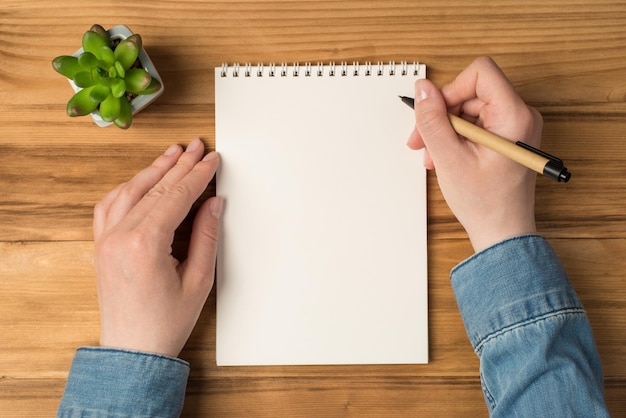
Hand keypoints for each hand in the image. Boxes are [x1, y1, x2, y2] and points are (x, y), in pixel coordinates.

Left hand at [93, 138, 221, 357]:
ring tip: (172, 153)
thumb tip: (213, 204)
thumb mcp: (198, 281)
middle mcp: (120, 236)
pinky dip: (128, 187)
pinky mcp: (102, 246)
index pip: (177, 196)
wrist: (133, 351)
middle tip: (196, 146)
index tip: (212, 159)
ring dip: (153, 170)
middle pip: (155, 188)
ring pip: (130, 191)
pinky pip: (110, 206)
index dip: (198, 174)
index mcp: (145, 244)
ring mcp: (106, 240)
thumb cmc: (164, 323)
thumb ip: (207, 237)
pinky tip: (141, 180)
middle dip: (179, 165)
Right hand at [407, 57, 541, 251]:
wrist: (501, 233)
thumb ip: (433, 120)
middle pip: (471, 92)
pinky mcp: (506, 137)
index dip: (451, 90)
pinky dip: (455, 138)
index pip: (480, 72)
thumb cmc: (485, 203)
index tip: (435, 115)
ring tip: (433, 156)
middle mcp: (520, 115)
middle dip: (442, 115)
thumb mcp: (449, 158)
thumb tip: (423, 89)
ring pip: (469, 108)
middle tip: (421, 141)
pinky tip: (444, 158)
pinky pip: (474, 123)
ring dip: (445, 130)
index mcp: (514, 116)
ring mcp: (514, 127)